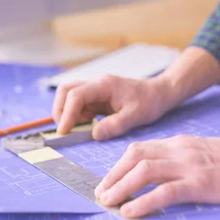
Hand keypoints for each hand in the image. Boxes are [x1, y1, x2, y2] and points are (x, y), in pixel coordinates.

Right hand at [52, 75, 175, 140]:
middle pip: (65, 91)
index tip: (64, 131)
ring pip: (68, 97)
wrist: (159, 93)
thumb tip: (94, 134)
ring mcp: (94, 90)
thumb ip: (115, 125)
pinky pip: (78, 104)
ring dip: (67, 113)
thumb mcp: (135, 116)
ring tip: (79, 128)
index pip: (75, 96)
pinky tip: (88, 124)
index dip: (66, 114)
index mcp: (104, 85)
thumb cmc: (150, 101)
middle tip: (65, 130)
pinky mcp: (96, 97)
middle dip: (60, 111)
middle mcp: (95, 84)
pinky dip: (76, 115)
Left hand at [94, 134, 219, 218]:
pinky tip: (130, 211)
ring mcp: (189, 166)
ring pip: (144, 172)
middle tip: (100, 194)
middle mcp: (179, 151)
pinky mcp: (201, 183)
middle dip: (112, 176)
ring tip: (107, 202)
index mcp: (178, 143)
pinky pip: (165, 192)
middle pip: (134, 158)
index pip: (138, 150)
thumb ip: (178, 159)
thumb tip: (155, 175)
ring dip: (120, 187)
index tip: (107, 181)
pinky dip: (143, 201)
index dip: (117, 166)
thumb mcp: (201, 153)